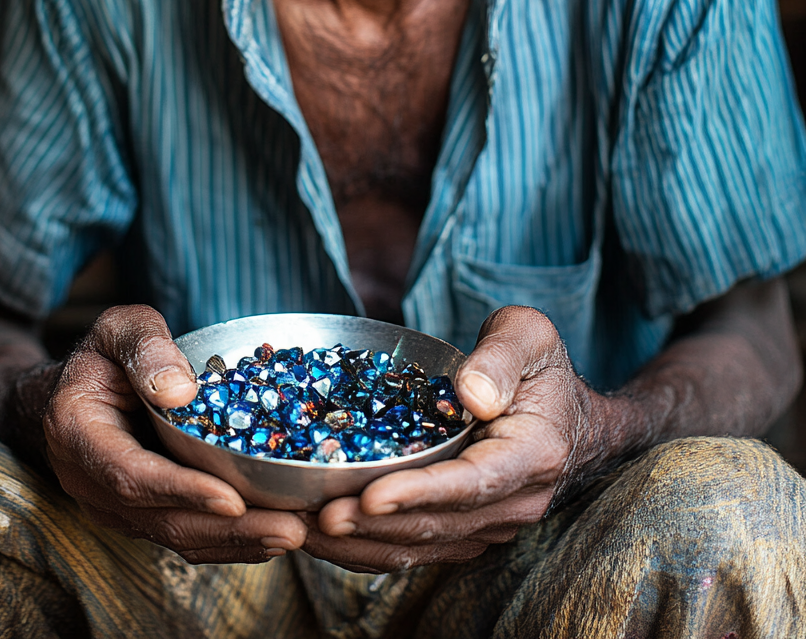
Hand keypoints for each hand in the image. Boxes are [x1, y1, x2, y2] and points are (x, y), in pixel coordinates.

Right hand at [43, 305, 306, 562]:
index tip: (233, 498)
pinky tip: (270, 535)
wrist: (77, 388)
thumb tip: (180, 393)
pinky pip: (182, 534)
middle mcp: (89, 482)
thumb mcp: (121, 328)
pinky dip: (227, 539)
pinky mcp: (138, 515)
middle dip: (227, 528)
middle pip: (161, 518)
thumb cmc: (104, 353)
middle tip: (288, 528)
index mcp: (77, 433)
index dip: (182, 490)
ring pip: (175, 535)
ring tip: (291, 533)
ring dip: (236, 541)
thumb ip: (147, 348)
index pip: (130, 474)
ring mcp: (112, 506)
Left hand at [302, 306, 596, 572]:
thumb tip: (471, 393)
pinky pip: (420, 546)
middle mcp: (515, 501)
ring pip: (424, 545)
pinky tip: (328, 537)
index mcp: (534, 454)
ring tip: (310, 530)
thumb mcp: (530, 336)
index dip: (418, 492)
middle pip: (438, 523)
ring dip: (365, 543)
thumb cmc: (542, 366)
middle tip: (318, 516)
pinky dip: (373, 546)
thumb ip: (501, 356)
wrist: (571, 417)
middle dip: (375, 524)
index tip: (370, 496)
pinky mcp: (469, 529)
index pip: (471, 482)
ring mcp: (493, 523)